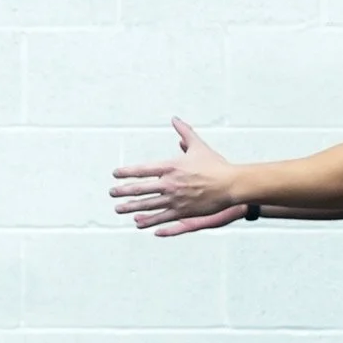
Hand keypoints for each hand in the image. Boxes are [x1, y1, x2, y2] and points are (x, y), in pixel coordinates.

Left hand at [111, 119, 243, 236]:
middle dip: (123, 191)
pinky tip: (138, 223)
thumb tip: (175, 119)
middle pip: (140, 189)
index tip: (116, 174)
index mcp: (171, 167)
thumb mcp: (198, 145)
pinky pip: (161, 217)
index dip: (127, 172)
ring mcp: (175, 199)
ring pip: (147, 205)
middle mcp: (170, 184)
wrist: (230, 184)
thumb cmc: (215, 164)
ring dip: (131, 207)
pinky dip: (149, 221)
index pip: (143, 170)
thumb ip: (184, 132)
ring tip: (119, 209)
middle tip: (111, 193)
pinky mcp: (183, 211)